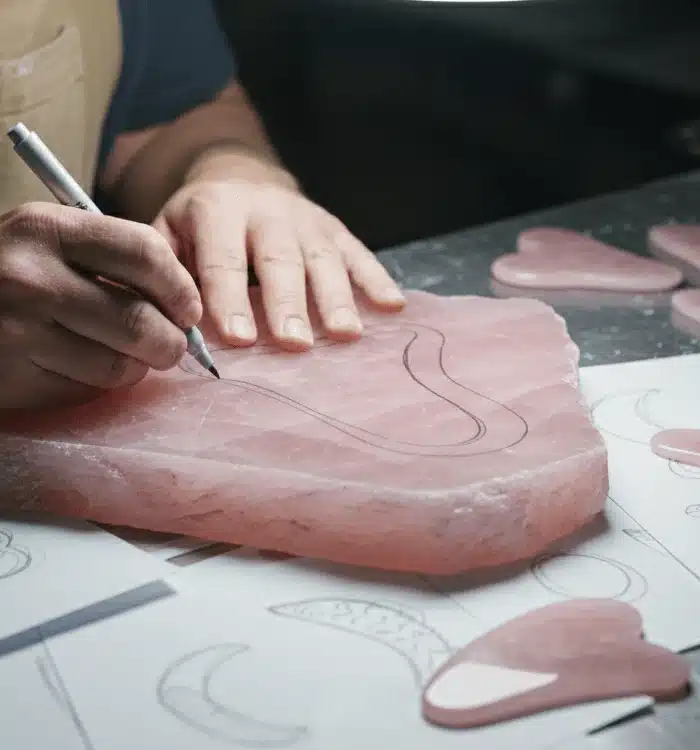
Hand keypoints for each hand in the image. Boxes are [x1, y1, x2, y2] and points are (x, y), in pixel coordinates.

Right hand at [0, 203, 201, 408]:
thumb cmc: (8, 275)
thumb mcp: (49, 244)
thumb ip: (113, 261)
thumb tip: (187, 308)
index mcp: (47, 228)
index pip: (145, 251)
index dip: (180, 287)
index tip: (188, 310)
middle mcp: (30, 276)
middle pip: (140, 321)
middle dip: (170, 342)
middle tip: (170, 346)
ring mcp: (16, 331)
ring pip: (119, 366)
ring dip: (134, 368)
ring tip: (118, 355)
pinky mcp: (11, 377)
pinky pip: (86, 391)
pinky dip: (96, 385)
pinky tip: (75, 367)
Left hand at [153, 165, 405, 350]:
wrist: (241, 178)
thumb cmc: (200, 224)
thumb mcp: (169, 232)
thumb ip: (167, 270)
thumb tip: (172, 321)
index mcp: (217, 210)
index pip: (223, 259)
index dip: (230, 299)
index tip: (238, 340)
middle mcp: (266, 210)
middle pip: (280, 259)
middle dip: (288, 303)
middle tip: (294, 343)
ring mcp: (307, 219)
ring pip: (324, 259)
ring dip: (336, 297)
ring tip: (345, 334)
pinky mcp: (335, 229)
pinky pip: (359, 254)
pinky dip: (376, 280)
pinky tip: (392, 306)